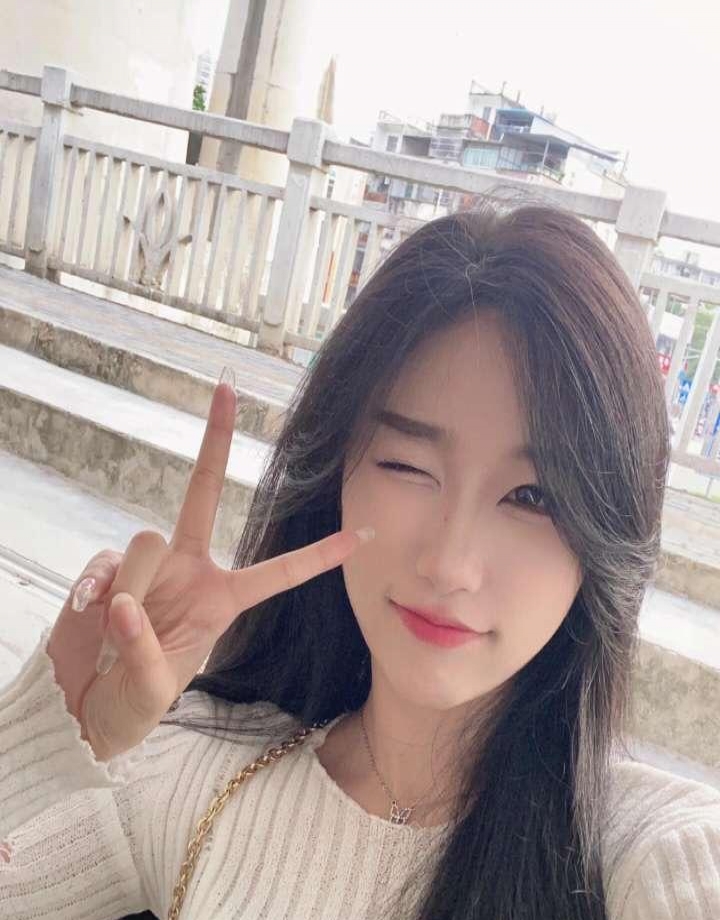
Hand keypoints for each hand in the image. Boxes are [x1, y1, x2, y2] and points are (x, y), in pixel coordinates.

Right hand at [47, 374, 373, 761]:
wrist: (84, 706)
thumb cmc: (133, 702)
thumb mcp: (152, 692)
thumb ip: (142, 649)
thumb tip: (121, 602)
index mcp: (221, 599)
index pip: (277, 573)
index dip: (318, 555)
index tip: (362, 534)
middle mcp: (188, 570)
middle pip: (203, 495)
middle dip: (215, 442)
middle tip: (228, 389)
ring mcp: (146, 566)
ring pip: (147, 540)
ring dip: (130, 590)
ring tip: (116, 640)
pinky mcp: (106, 568)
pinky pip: (104, 562)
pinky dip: (95, 589)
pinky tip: (89, 616)